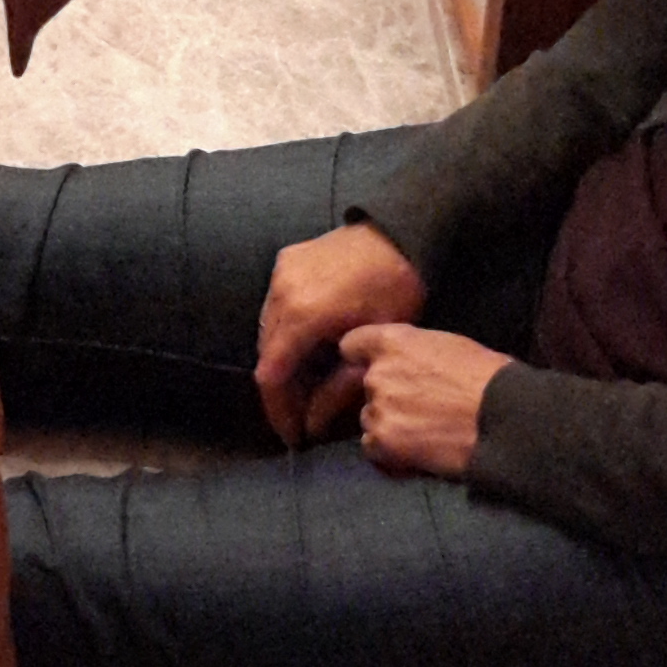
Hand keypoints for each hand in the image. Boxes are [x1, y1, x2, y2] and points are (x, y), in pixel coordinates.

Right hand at [254, 223, 425, 444]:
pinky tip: (307, 345)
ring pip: (267, 330)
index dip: (278, 412)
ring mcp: (280, 272)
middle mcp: (281, 292)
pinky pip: (275, 305)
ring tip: (306, 384)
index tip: (293, 435)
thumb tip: (313, 424)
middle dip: (281, 390)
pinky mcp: (286, 260)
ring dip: (281, 360)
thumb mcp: (373, 342)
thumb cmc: (396, 287)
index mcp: (302, 315)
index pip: (271, 377)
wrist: (401, 232)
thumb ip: (338, 386)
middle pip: (265, 355)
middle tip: (303, 415)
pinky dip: (285, 331)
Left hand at [346, 325, 512, 479]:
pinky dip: (388, 450)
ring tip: (419, 431)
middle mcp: (376, 374)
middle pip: (364, 384)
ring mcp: (377, 410)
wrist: (500, 418)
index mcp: (393, 342)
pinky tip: (413, 451)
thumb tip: (409, 363)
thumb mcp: (448, 345)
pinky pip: (371, 446)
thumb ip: (415, 352)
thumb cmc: (487, 376)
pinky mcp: (382, 443)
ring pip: (369, 416)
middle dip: (384, 393)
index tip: (372, 364)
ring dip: (387, 422)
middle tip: (415, 406)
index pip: (351, 344)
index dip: (361, 356)